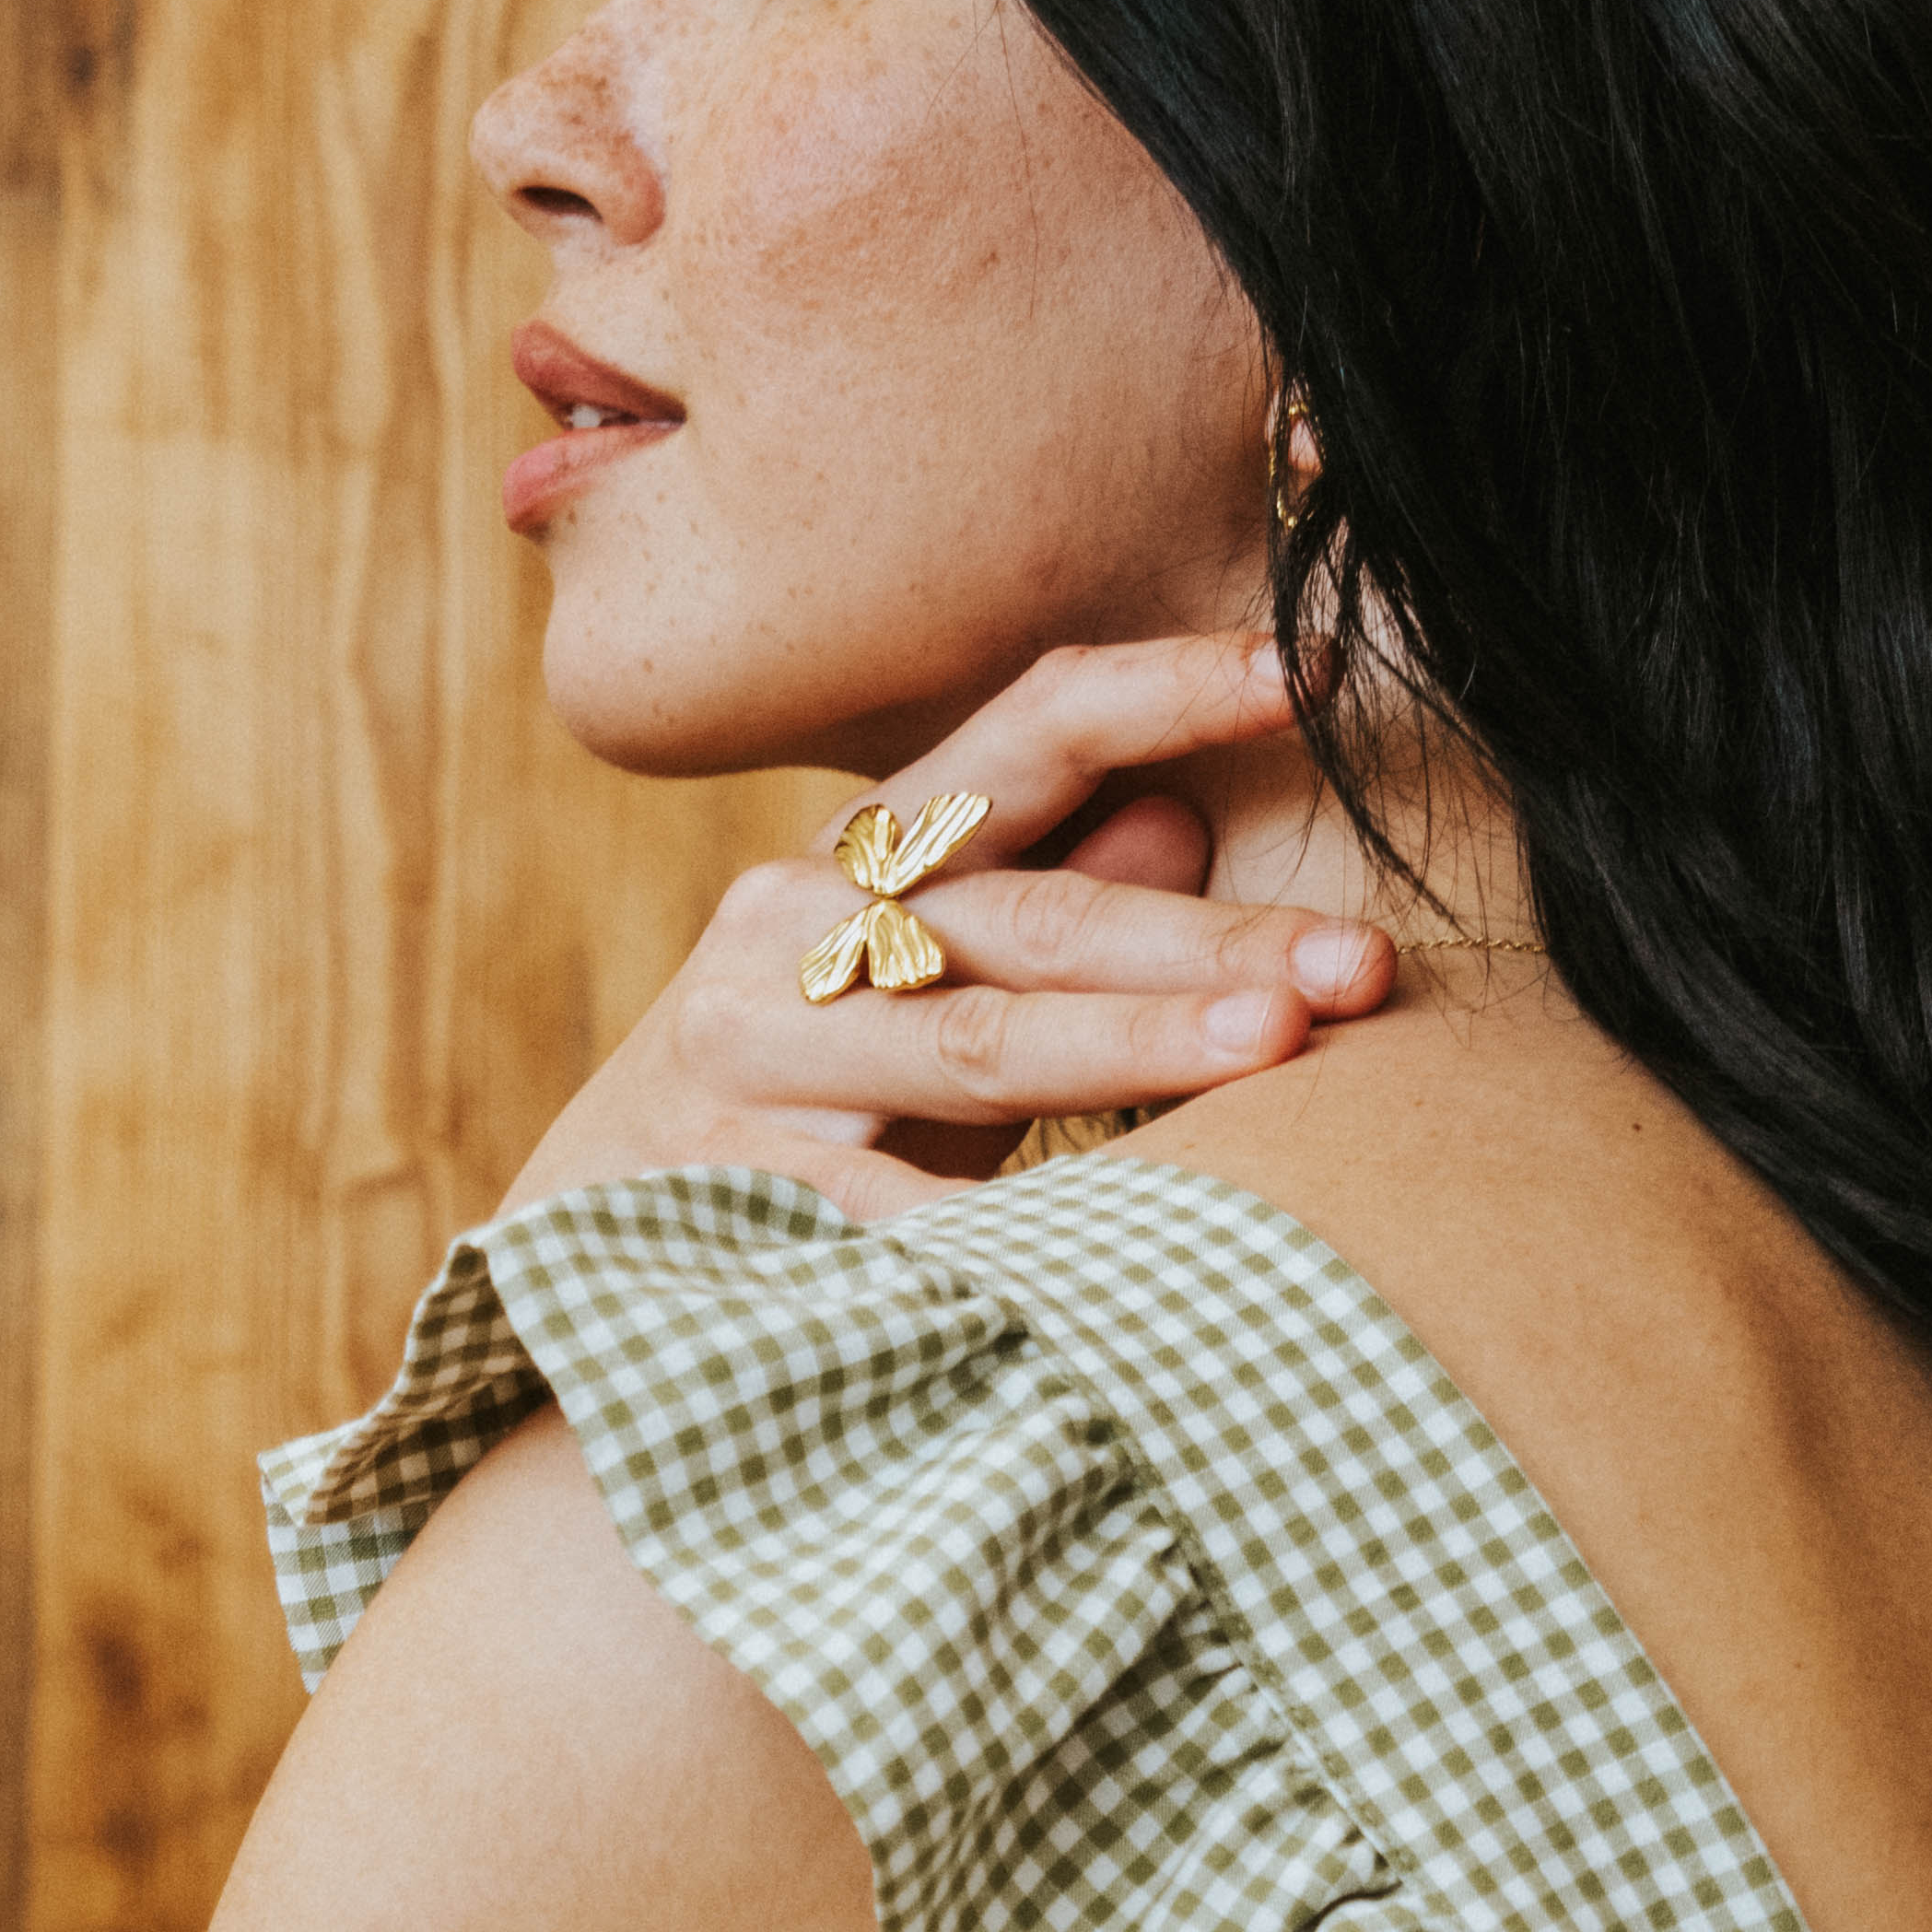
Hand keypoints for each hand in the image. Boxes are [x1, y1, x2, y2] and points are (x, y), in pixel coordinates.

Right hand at [497, 633, 1395, 1223]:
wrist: (573, 1257)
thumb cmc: (794, 1116)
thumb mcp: (906, 994)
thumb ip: (1037, 912)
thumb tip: (1184, 822)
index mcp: (860, 856)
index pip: (1027, 730)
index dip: (1165, 690)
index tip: (1306, 674)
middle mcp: (793, 929)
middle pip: (1037, 916)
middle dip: (1209, 939)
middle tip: (1358, 964)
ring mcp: (750, 1057)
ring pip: (973, 1043)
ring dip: (1132, 1045)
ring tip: (1274, 1049)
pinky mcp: (724, 1188)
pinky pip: (891, 1209)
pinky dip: (1003, 1226)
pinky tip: (1118, 1241)